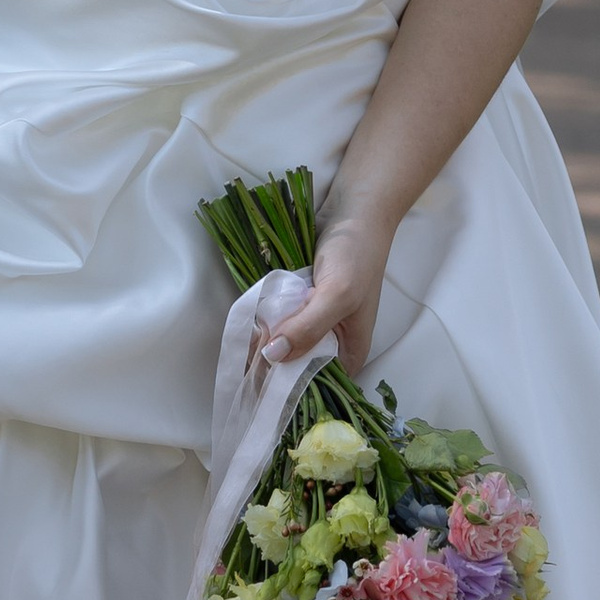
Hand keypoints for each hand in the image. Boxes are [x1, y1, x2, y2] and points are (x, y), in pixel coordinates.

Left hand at [258, 206, 393, 376]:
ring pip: (283, 342)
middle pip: (295, 366)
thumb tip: (274, 356)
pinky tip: (250, 319)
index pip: (316, 385)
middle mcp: (332, 341)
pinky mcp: (300, 302)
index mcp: (350, 351)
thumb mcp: (337, 294)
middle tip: (244, 362)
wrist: (354, 210)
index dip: (288, 389)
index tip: (258, 390)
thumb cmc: (356, 254)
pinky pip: (278, 319)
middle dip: (271, 364)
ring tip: (244, 342)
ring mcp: (314, 321)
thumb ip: (308, 327)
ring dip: (264, 340)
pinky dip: (264, 319)